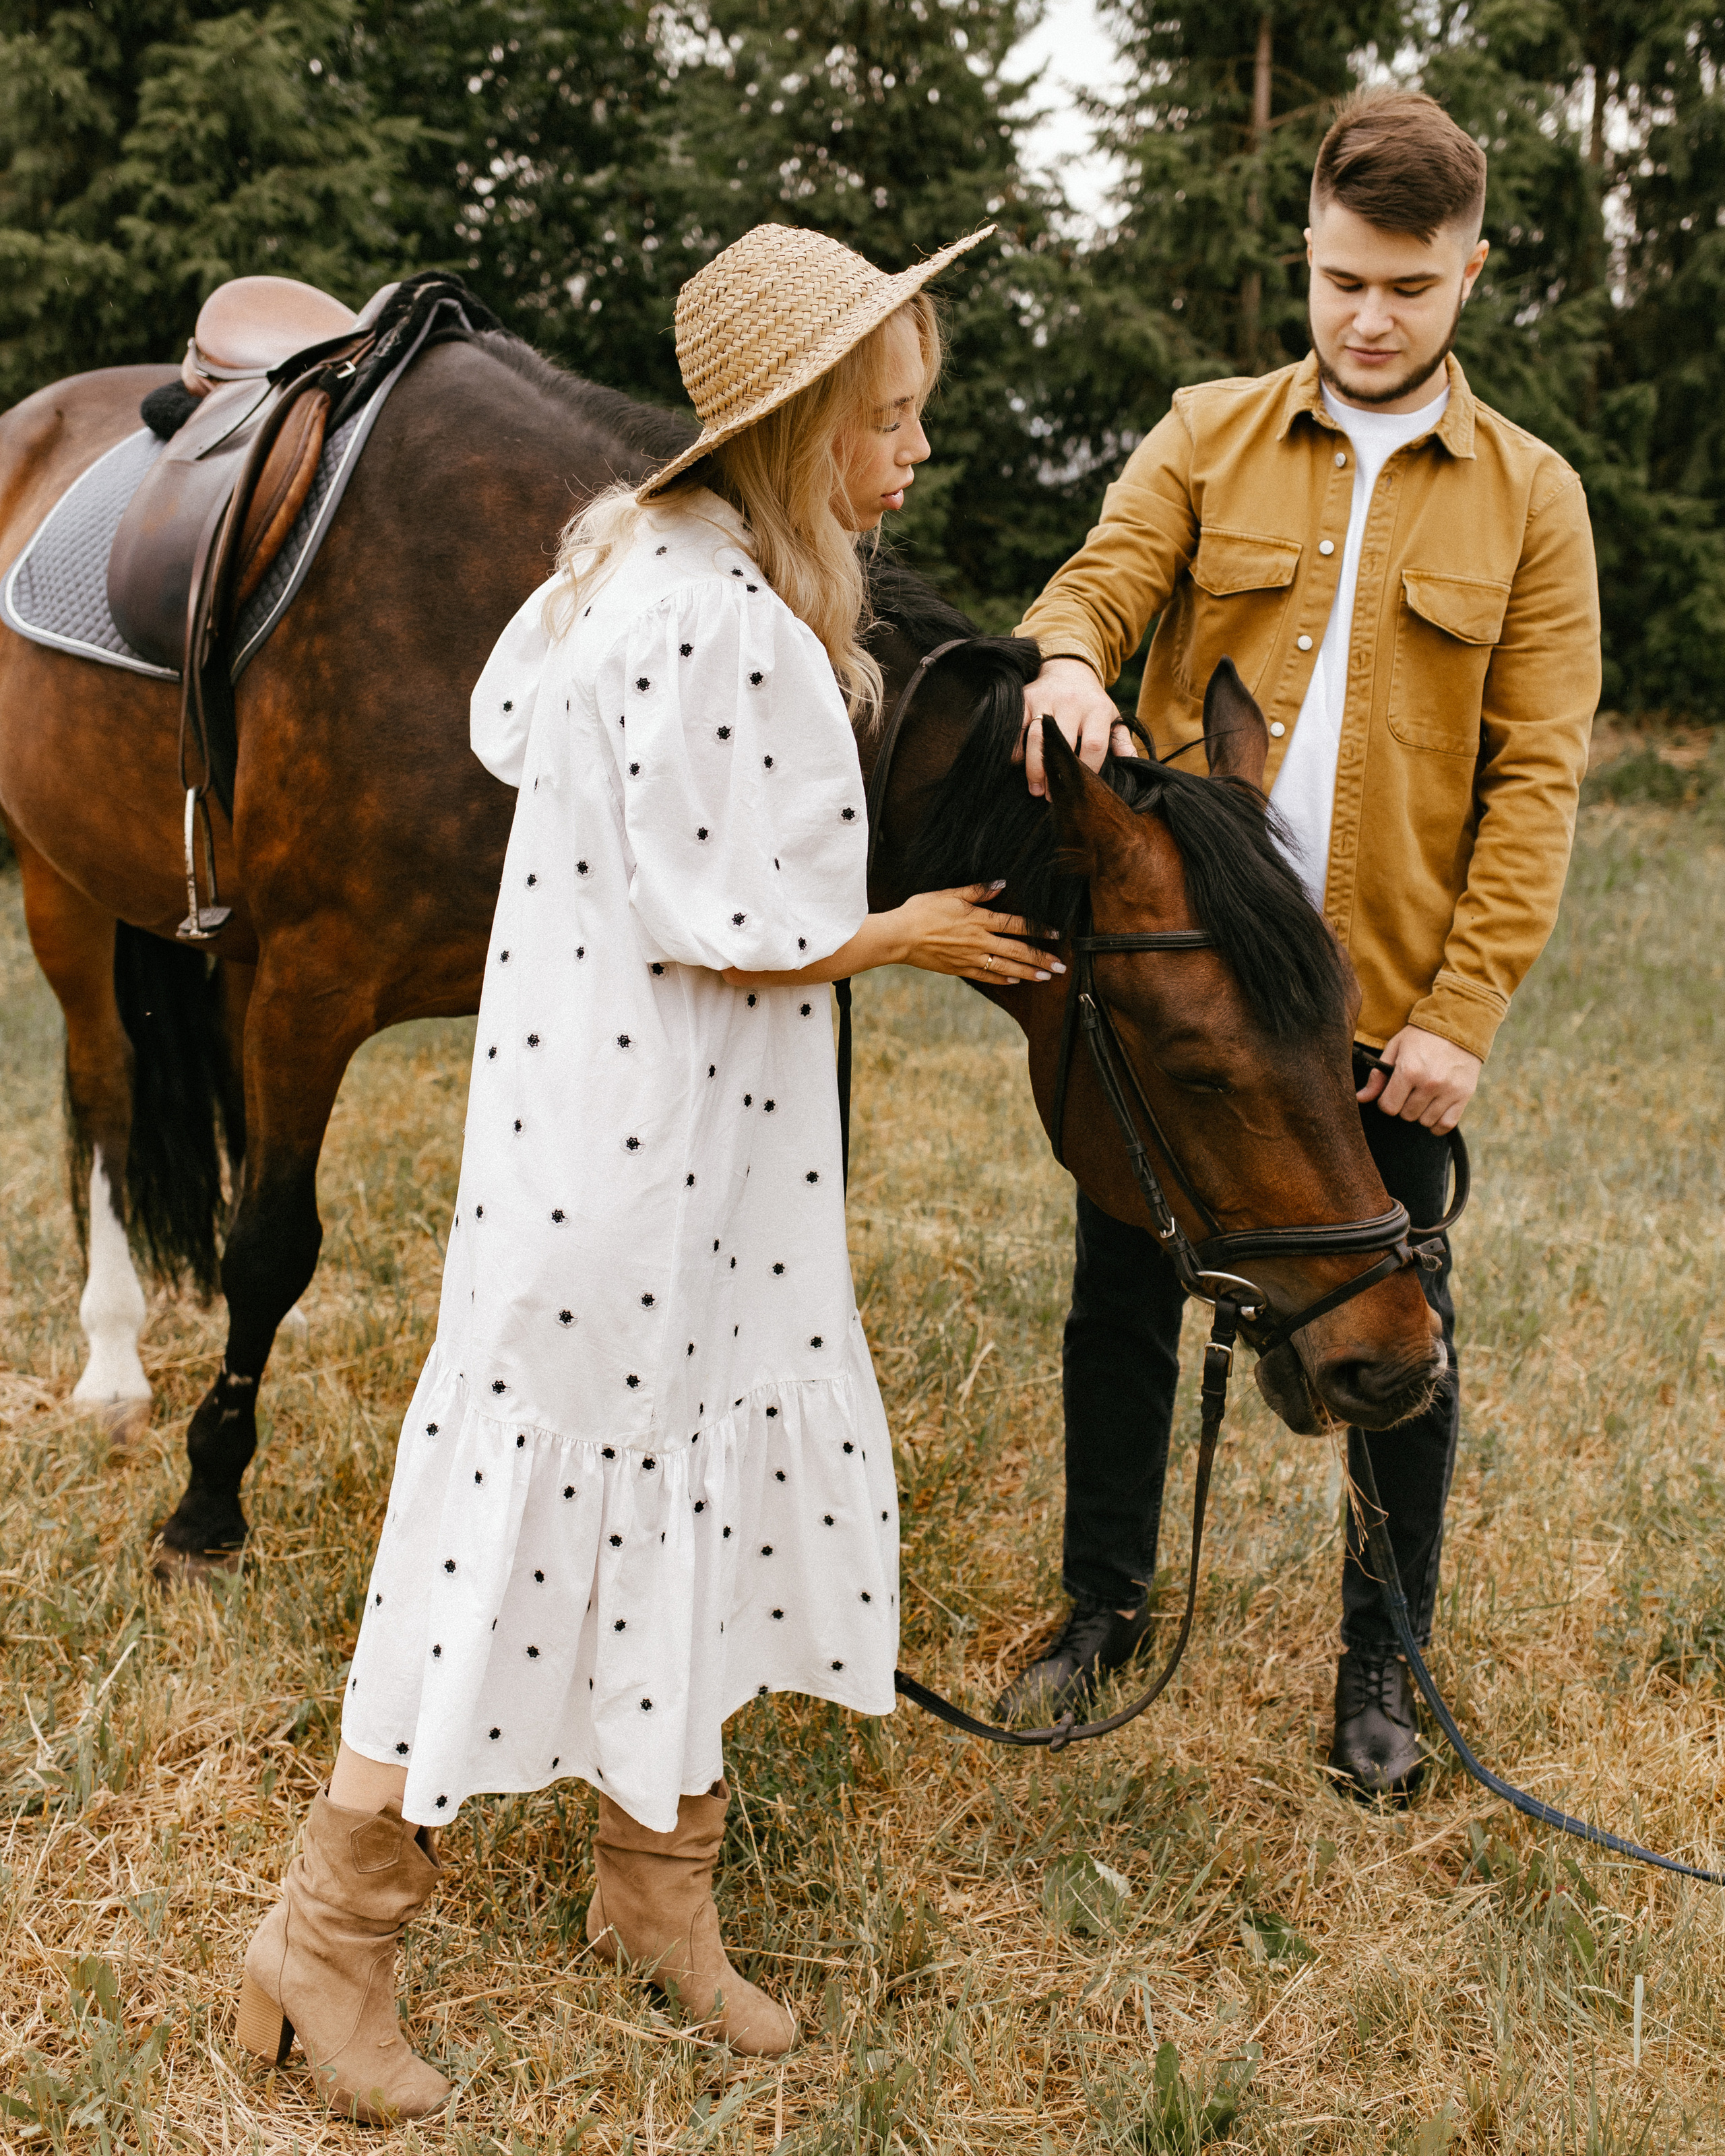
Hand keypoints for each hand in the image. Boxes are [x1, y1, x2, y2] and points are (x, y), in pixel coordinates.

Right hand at [892, 881, 1061, 985]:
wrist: (899, 936)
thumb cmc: (922, 910)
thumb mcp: (949, 893)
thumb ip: (977, 890)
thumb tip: (1001, 884)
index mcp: (978, 919)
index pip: (1016, 925)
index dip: (1038, 930)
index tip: (1056, 935)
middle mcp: (979, 941)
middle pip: (1017, 951)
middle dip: (1041, 959)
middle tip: (1061, 967)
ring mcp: (970, 958)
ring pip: (1005, 967)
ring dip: (1028, 973)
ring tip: (1046, 978)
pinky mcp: (959, 969)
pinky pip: (986, 976)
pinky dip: (1002, 980)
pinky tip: (1016, 982)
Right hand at [1018, 657, 1138, 796]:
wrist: (1068, 670)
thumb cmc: (1091, 702)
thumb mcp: (1112, 716)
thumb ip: (1121, 742)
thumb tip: (1134, 764)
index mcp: (1097, 708)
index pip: (1094, 744)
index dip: (1088, 769)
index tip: (1082, 787)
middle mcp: (1072, 702)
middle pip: (1062, 742)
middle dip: (1057, 772)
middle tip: (1053, 796)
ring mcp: (1046, 699)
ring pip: (1037, 738)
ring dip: (1034, 767)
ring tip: (1036, 789)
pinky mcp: (1025, 699)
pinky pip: (1017, 729)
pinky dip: (1016, 749)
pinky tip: (1019, 765)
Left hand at [1356, 1025, 1480, 1133]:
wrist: (1458, 1025)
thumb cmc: (1422, 1036)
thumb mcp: (1395, 1048)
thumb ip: (1377, 1075)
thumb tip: (1361, 1098)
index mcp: (1408, 1070)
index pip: (1388, 1107)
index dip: (1387, 1102)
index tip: (1392, 1093)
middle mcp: (1429, 1083)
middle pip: (1406, 1115)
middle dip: (1404, 1105)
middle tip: (1411, 1090)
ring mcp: (1448, 1090)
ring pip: (1425, 1121)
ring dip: (1421, 1113)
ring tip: (1424, 1096)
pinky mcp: (1464, 1095)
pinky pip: (1446, 1124)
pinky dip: (1438, 1124)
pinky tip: (1434, 1112)